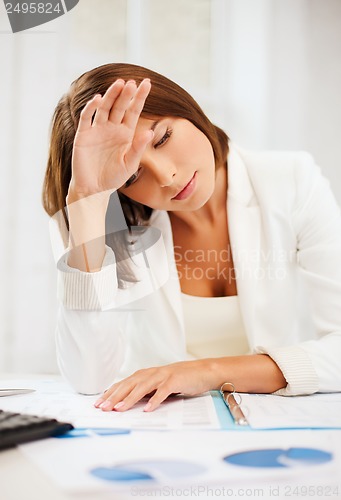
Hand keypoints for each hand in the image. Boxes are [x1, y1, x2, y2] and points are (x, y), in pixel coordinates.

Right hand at [68, 79, 152, 200]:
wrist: (93, 190)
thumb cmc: (113, 178)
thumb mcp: (129, 164)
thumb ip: (138, 148)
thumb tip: (150, 132)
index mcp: (125, 134)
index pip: (133, 111)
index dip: (139, 97)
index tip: (147, 83)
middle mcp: (111, 128)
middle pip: (119, 106)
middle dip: (126, 94)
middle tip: (132, 81)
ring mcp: (97, 130)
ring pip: (104, 107)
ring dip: (111, 95)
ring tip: (119, 84)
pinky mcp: (83, 135)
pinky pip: (87, 118)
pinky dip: (91, 108)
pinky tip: (98, 99)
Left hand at [94, 359, 219, 411]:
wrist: (203, 371)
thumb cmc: (180, 379)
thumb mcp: (159, 384)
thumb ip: (145, 391)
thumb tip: (126, 403)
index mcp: (146, 374)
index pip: (124, 383)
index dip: (110, 392)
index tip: (98, 403)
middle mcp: (152, 373)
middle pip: (129, 384)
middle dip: (114, 396)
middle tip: (102, 408)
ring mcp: (163, 376)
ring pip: (142, 387)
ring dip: (129, 398)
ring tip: (119, 409)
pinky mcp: (175, 381)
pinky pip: (163, 391)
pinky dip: (154, 400)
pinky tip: (147, 409)